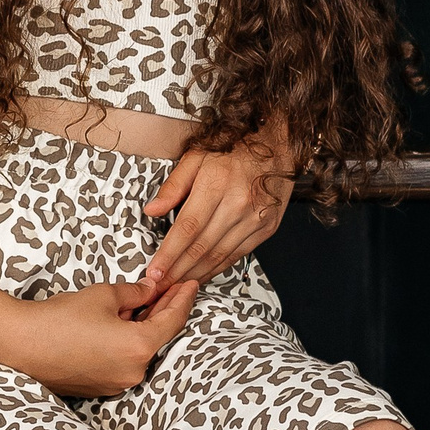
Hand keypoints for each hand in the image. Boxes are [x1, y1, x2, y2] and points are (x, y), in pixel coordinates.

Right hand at [4, 278, 200, 396]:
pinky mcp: (101, 388)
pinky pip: (123, 361)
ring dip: (142, 327)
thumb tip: (149, 290)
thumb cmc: (59, 319)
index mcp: (139, 347)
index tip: (190, 284)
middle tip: (169, 289)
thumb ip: (135, 293)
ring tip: (138, 303)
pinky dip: (125, 343)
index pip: (174, 320)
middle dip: (163, 311)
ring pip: (139, 350)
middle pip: (158, 337)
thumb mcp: (103, 295)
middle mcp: (134, 371)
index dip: (183, 299)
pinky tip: (117, 325)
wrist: (20, 345)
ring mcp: (117, 383)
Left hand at [140, 137, 290, 299]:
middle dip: (177, 271)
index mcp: (217, 183)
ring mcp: (255, 218)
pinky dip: (217, 267)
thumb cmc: (236, 148)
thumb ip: (174, 185)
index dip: (169, 254)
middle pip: (201, 247)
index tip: (155, 271)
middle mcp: (238, 203)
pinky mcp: (267, 227)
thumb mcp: (197, 156)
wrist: (277, 145)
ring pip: (219, 255)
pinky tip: (202, 273)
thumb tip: (152, 209)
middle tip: (160, 284)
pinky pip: (237, 255)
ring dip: (196, 274)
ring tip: (176, 283)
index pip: (187, 228)